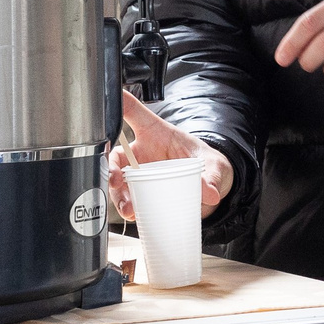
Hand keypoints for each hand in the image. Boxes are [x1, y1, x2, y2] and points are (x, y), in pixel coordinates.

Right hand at [106, 90, 232, 219]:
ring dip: (119, 195)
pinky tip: (134, 216)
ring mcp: (141, 175)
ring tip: (128, 208)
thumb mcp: (211, 162)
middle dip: (111, 169)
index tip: (112, 108)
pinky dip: (129, 209)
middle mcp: (142, 154)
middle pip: (117, 158)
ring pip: (120, 183)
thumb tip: (210, 191)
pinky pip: (130, 200)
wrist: (210, 186)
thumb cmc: (205, 163)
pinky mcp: (143, 194)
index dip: (120, 107)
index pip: (133, 115)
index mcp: (154, 134)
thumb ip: (211, 175)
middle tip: (116, 182)